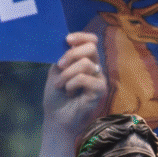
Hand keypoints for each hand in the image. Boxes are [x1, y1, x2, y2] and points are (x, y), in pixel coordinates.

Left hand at [37, 32, 107, 156]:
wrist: (56, 119)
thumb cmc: (56, 98)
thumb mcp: (56, 72)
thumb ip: (63, 57)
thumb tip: (67, 42)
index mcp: (86, 62)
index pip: (91, 41)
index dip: (81, 36)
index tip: (67, 40)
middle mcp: (96, 69)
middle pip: (91, 48)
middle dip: (72, 54)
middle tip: (59, 66)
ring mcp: (100, 80)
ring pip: (86, 64)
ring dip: (67, 74)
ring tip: (60, 86)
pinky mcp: (100, 92)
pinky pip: (85, 78)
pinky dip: (72, 84)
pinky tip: (69, 92)